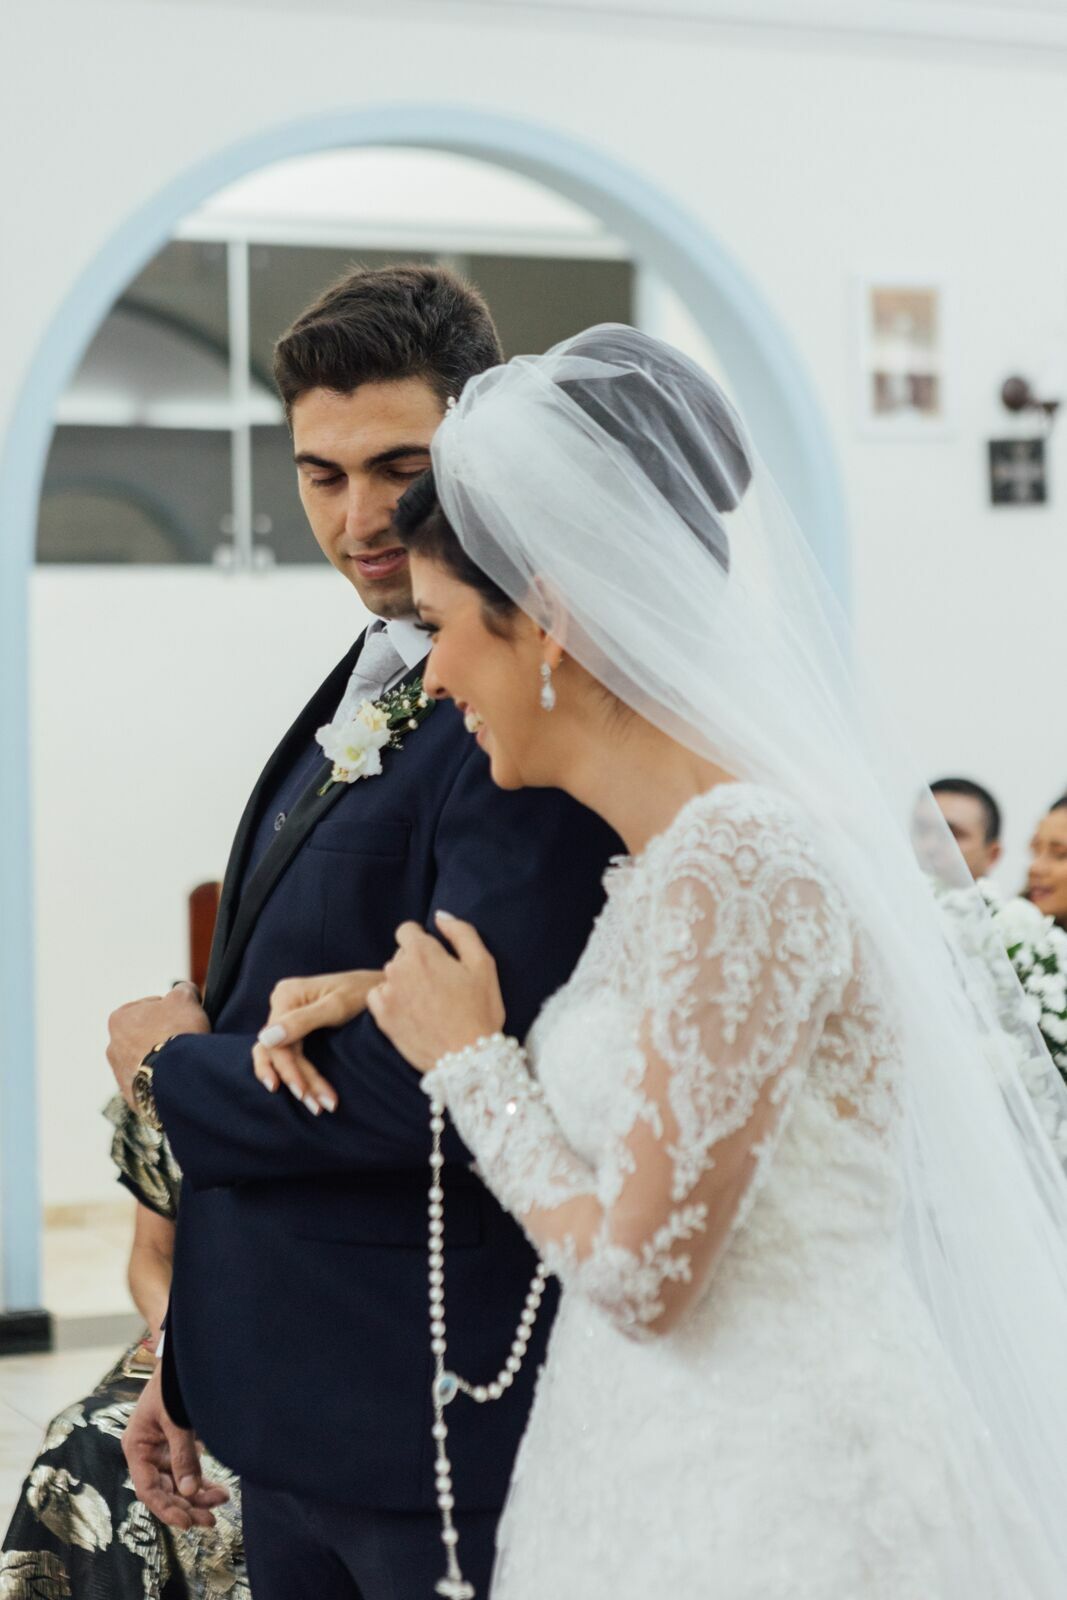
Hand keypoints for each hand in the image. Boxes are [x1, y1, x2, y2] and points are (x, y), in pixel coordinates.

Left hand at [107, 983, 210, 1109]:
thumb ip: (182, 990)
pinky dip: (164, 1081)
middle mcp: (113, 1047)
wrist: (176, 1077)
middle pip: (146, 1036)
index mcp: (119, 1019)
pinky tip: (180, 1078)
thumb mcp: (184, 998)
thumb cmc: (176, 1032)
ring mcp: (120, 1075)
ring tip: (184, 1062)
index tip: (185, 1018)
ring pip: (147, 1061)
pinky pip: (151, 1084)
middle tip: (186, 1039)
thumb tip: (183, 991)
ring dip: (163, 1060)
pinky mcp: (133, 1098)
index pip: (150, 1007)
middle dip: (164, 1036)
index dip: (172, 1010)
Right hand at [121, 1365, 228, 1529]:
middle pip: (165, 1490)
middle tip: (211, 1520)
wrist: (181, 1358)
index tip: (187, 1522)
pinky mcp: (177, 1445)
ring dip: (197, 1496)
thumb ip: (182, 1454)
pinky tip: (217, 1490)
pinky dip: (201, 1481)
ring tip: (221, 1501)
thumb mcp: (175, 1418)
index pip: (148, 1489)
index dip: (166, 1508)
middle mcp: (147, 1453)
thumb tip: (190, 1491)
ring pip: (178, 1483)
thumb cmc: (171, 1383)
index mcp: (136, 1446)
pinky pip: (187, 1470)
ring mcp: (162, 1450)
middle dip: (187, 1506)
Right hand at [252, 970, 381, 1113]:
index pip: (277, 1042)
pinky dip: (301, 1074)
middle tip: (317, 1107)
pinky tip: (312, 1093)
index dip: (288, 1070)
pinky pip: (291, 1054)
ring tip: (318, 1106)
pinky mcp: (299, 1026)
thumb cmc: (365, 991)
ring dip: (298, 1081)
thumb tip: (265, 1038)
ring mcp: (289, 1016)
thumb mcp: (337, 1006)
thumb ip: (302, 1021)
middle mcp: (282, 1004)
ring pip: (283, 1056)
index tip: (303, 1094)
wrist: (386, 987)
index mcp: (286, 995)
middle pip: (278, 1051)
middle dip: (298, 1080)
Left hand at [367, 911, 504, 1073]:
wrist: (469, 1059)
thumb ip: (461, 932)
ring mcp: (388, 994)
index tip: (436, 957)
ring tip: (427, 1003)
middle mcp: (399, 969)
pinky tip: (411, 1012)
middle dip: (416, 963)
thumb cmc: (480, 1011)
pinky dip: (390, 1001)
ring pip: (390, 976)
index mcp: (423, 952)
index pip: (407, 930)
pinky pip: (378, 997)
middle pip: (400, 954)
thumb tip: (440, 915)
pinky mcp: (382, 1018)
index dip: (422, 940)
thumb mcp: (483, 964)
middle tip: (439, 985)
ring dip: (403, 983)